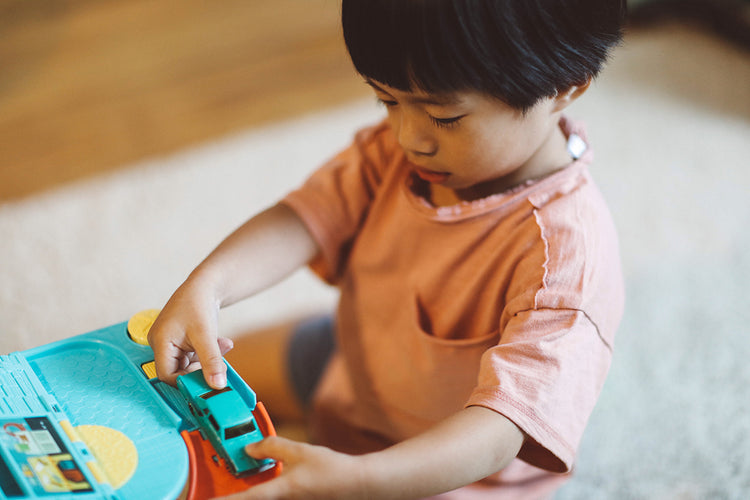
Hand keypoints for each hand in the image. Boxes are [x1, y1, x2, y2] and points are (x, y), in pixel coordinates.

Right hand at [148, 277, 233, 387]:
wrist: (206, 285)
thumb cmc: (198, 303)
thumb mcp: (206, 335)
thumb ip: (212, 362)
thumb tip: (217, 385)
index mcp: (159, 342)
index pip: (167, 375)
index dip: (187, 380)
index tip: (207, 378)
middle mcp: (161, 344)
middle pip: (178, 371)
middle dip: (201, 368)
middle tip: (219, 363)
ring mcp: (171, 343)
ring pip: (189, 364)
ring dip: (208, 359)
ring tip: (222, 345)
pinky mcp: (181, 342)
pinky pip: (193, 356)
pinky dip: (208, 353)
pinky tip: (221, 342)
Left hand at [215, 437, 368, 499]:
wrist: (357, 486)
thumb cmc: (332, 471)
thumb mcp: (300, 452)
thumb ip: (273, 447)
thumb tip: (251, 448)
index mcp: (278, 492)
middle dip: (233, 496)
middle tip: (218, 492)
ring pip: (260, 498)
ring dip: (248, 492)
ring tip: (235, 487)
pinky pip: (271, 498)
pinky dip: (262, 491)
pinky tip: (263, 484)